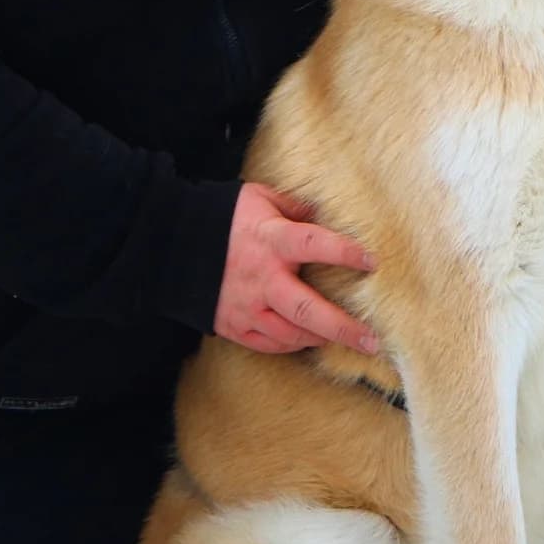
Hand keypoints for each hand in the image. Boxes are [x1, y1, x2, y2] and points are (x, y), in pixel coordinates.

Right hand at [214, 181, 378, 355]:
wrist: (171, 243)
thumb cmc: (221, 216)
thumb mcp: (259, 199)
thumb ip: (294, 208)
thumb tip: (323, 213)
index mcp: (270, 241)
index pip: (314, 244)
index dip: (344, 252)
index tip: (372, 262)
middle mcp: (262, 278)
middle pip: (308, 309)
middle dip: (343, 327)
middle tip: (372, 339)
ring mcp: (247, 307)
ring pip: (291, 334)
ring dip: (322, 339)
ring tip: (348, 341)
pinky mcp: (234, 326)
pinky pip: (270, 344)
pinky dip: (293, 345)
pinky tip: (310, 340)